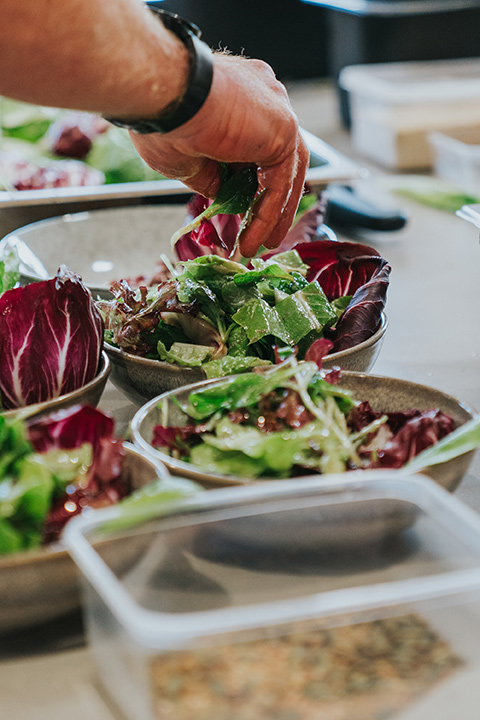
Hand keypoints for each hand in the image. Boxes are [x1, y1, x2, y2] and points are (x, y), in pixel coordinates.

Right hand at [130, 53, 308, 256]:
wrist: (164, 96)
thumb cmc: (163, 118)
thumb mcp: (186, 158)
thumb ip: (210, 175)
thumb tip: (219, 196)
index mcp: (241, 95)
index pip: (256, 144)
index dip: (251, 180)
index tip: (241, 208)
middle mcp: (264, 98)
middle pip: (277, 158)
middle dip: (269, 200)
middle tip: (260, 232)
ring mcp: (277, 110)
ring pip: (284, 173)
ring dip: (273, 213)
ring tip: (261, 244)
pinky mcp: (284, 129)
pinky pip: (279, 183)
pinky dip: (268, 215)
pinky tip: (254, 238)